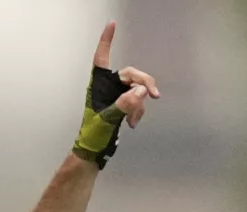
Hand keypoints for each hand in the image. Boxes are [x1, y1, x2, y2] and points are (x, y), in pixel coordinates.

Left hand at [72, 22, 160, 169]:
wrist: (94, 151)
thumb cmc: (93, 135)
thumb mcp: (107, 120)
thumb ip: (123, 105)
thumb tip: (140, 92)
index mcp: (97, 86)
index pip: (102, 59)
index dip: (106, 42)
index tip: (111, 25)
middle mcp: (107, 88)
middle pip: (130, 75)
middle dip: (143, 84)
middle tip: (154, 95)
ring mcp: (115, 96)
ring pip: (136, 89)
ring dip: (139, 104)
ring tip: (132, 121)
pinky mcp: (123, 105)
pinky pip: (138, 101)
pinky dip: (138, 111)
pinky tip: (132, 123)